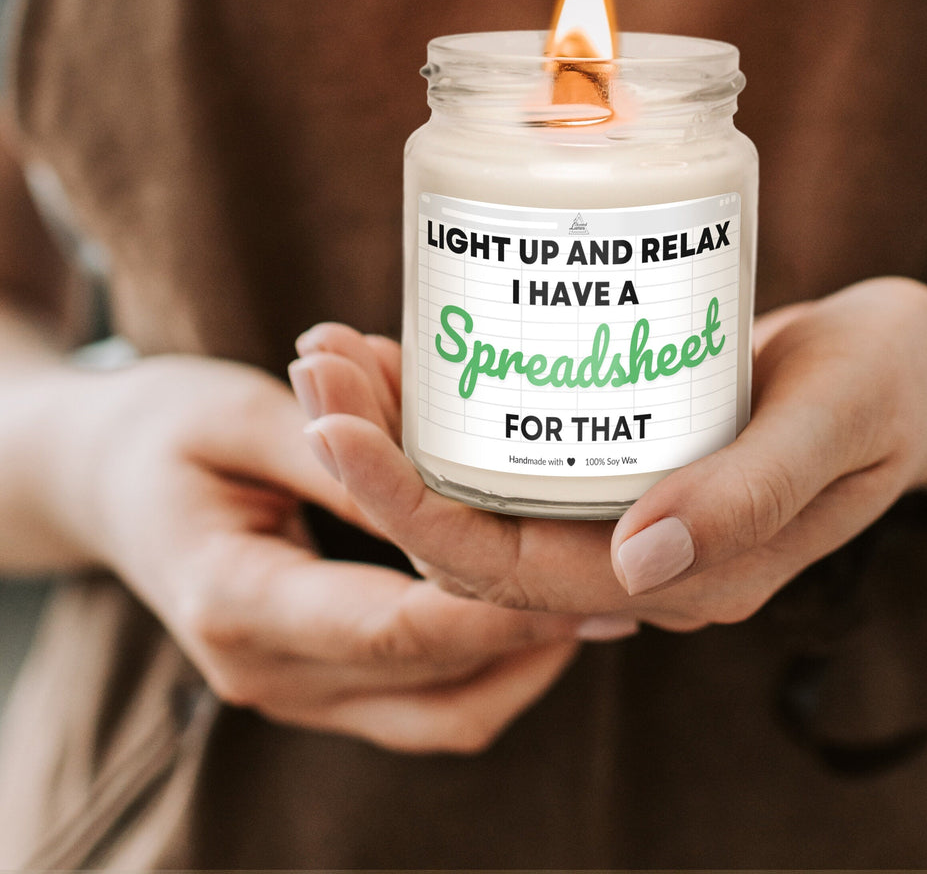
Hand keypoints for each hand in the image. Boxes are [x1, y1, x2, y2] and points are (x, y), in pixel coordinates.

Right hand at [54, 354, 628, 752]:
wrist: (104, 480)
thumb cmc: (165, 431)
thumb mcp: (241, 416)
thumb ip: (335, 455)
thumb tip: (437, 481)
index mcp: (237, 601)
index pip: (395, 628)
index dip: (497, 607)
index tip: (584, 574)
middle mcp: (264, 670)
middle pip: (432, 681)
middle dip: (533, 637)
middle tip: (619, 585)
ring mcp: (289, 689)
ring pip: (438, 715)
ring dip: (521, 666)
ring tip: (596, 602)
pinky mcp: (315, 681)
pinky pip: (420, 705)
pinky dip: (485, 670)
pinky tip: (536, 613)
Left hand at [295, 278, 926, 629]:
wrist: (917, 367)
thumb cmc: (890, 383)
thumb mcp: (838, 420)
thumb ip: (752, 492)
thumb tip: (641, 563)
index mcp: (691, 578)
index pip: (519, 574)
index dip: (413, 510)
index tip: (334, 426)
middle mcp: (643, 563)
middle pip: (477, 538)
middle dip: (379, 463)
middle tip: (316, 364)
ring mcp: (630, 516)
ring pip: (486, 498)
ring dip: (400, 433)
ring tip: (334, 351)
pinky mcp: (627, 463)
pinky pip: (519, 457)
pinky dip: (456, 410)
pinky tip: (410, 351)